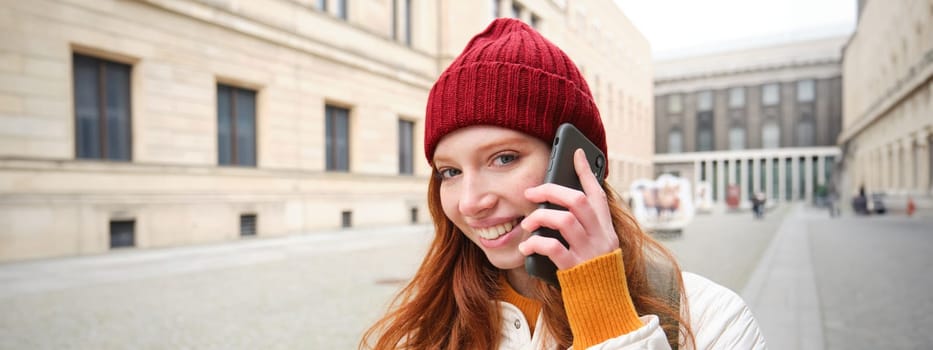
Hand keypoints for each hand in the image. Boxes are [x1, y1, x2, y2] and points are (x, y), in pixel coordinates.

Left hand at [518, 149, 618, 269]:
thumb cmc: (594, 276)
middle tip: (531, 193)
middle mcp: (601, 237)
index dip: (586, 171)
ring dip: (541, 217)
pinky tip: (527, 246)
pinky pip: (554, 249)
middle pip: (578, 201)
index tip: (575, 152)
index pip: (598, 193)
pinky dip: (536, 244)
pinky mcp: (576, 270)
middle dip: (551, 191)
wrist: (605, 307)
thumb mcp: (596, 248)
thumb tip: (557, 207)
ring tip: (528, 223)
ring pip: (566, 220)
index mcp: (606, 229)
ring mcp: (590, 253)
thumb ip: (584, 228)